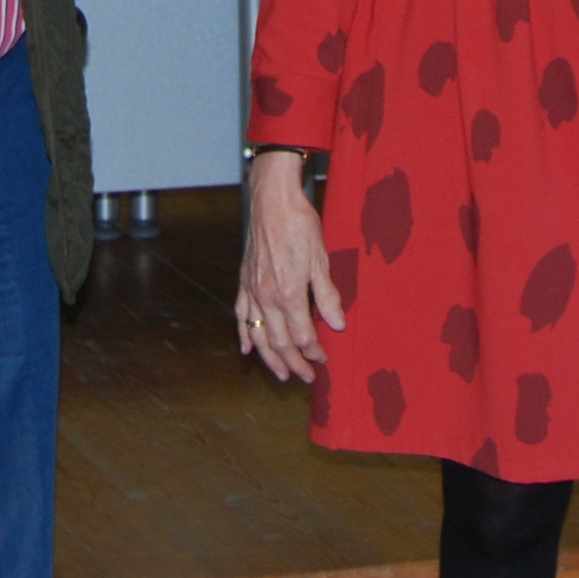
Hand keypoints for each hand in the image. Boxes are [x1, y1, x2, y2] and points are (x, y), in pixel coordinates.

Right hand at [234, 148, 344, 382]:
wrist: (272, 201)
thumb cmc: (299, 225)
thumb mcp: (322, 260)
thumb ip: (327, 296)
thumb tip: (337, 324)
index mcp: (290, 293)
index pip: (302, 336)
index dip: (314, 351)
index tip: (324, 358)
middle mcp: (268, 297)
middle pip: (280, 342)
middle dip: (294, 363)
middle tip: (307, 377)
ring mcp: (252, 291)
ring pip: (259, 336)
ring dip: (269, 359)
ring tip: (280, 374)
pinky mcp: (244, 282)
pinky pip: (241, 315)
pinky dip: (244, 335)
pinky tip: (246, 349)